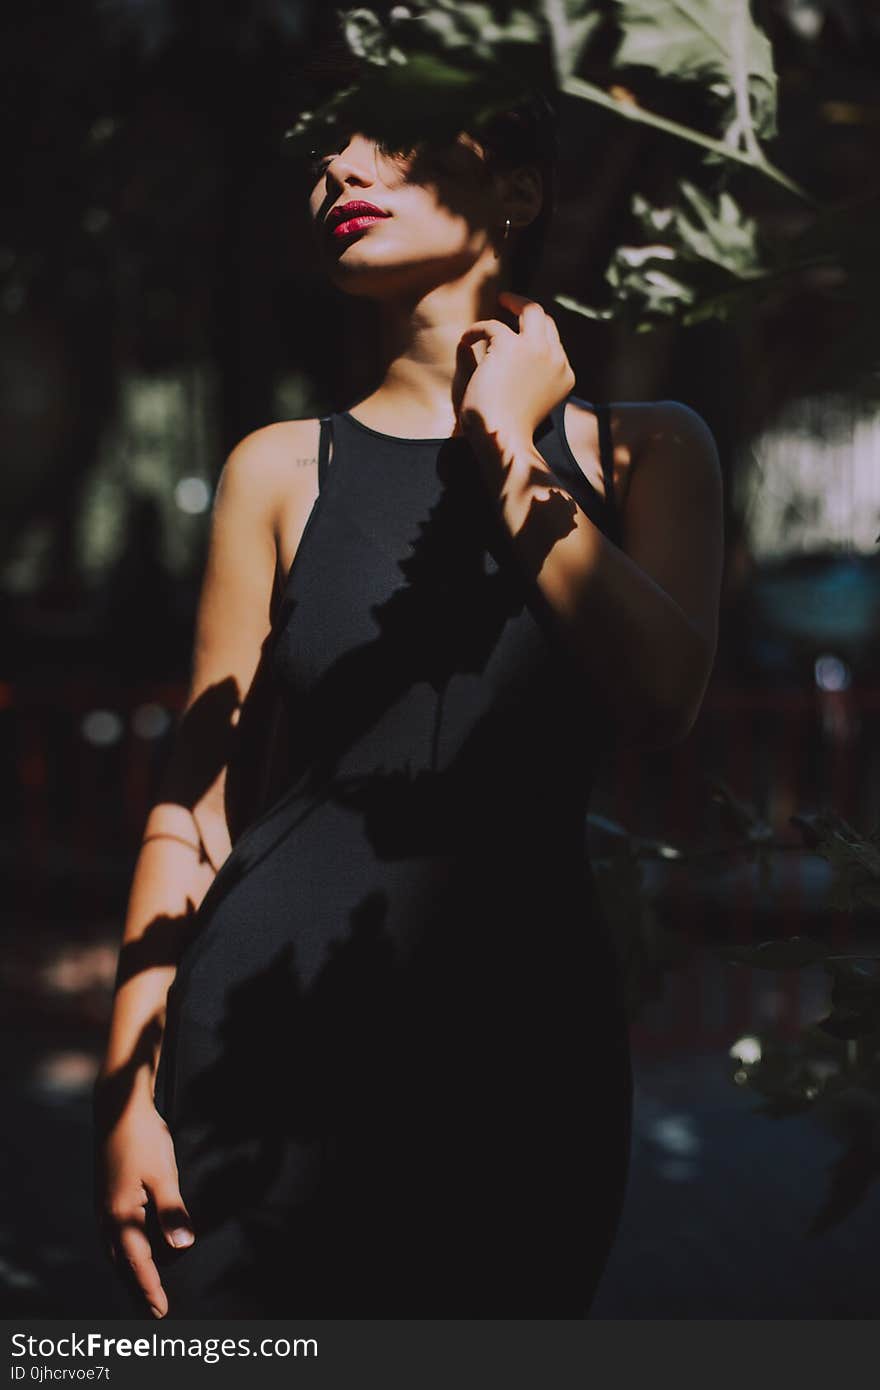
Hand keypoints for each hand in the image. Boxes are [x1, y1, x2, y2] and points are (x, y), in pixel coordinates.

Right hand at [94, 1092, 194, 1317]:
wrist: (119, 1109)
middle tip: (154, 1309)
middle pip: (124, 1264)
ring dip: (133, 1269)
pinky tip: (139, 1248)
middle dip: (139, 1287)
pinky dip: (128, 1250)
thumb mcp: (164, 1175)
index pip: (138, 1264)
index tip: (160, 1311)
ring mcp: (104, 1208)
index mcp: (121, 1215)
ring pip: (118, 1251)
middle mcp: (107, 1217)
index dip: (150, 1288)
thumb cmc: (143, 1139)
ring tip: (149, 1284)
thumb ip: (173, 1212)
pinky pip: (115, 1236)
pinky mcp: (107, 1198)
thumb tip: (182, 1246)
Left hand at [452, 290, 575, 457]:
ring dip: (513, 302)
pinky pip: (491, 326)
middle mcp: (556, 359)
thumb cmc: (506, 429)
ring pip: (530, 310)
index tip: (519, 329)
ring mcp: (536, 350)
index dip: (535, 332)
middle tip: (509, 302)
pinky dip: (476, 331)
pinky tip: (465, 340)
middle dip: (529, 307)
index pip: (553, 342)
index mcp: (564, 375)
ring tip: (498, 302)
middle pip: (546, 320)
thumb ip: (525, 373)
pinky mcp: (510, 346)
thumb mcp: (526, 398)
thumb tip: (501, 343)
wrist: (502, 440)